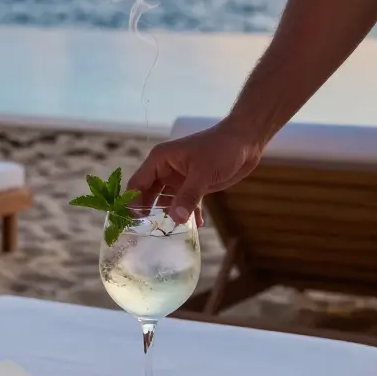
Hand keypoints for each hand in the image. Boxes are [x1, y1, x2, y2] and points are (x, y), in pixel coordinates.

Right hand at [127, 119, 266, 225]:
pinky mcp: (193, 185)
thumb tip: (175, 219)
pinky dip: (188, 214)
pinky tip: (196, 226)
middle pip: (148, 194)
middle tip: (148, 234)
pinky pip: (185, 203)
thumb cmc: (220, 149)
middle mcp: (165, 169)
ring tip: (170, 234)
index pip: (137, 183)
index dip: (132, 202)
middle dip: (148, 213)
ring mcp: (179, 178)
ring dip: (169, 216)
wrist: (245, 141)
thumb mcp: (202, 173)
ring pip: (166, 201)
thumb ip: (188, 196)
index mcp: (160, 160)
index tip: (131, 223)